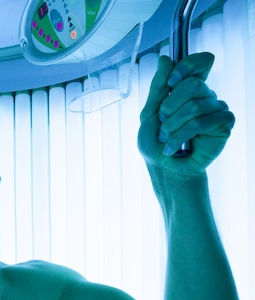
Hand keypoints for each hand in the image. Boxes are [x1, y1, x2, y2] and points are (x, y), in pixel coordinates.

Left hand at [138, 53, 233, 179]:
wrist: (163, 168)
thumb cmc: (155, 142)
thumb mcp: (149, 112)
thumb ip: (158, 87)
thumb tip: (166, 59)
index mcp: (188, 89)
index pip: (200, 62)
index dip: (187, 67)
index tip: (171, 82)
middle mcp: (206, 95)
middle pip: (193, 84)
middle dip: (170, 106)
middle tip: (162, 122)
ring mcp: (217, 109)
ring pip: (194, 106)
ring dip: (172, 126)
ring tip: (165, 139)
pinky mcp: (224, 124)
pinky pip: (201, 122)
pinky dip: (181, 136)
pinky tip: (174, 147)